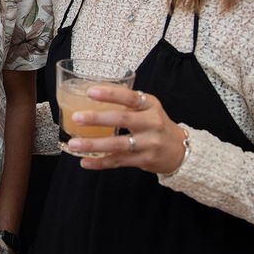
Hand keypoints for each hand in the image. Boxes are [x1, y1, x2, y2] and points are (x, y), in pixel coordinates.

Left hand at [65, 85, 187, 173]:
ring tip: (74, 144)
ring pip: (118, 144)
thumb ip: (127, 101)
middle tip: (76, 118)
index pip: (130, 97)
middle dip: (97, 119)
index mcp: (150, 105)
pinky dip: (100, 163)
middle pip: (122, 119)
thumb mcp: (148, 108)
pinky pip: (119, 161)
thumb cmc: (157, 125)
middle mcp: (151, 123)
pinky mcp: (145, 160)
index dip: (110, 94)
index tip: (90, 92)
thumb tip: (95, 91)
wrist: (179, 150)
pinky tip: (85, 161)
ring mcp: (149, 143)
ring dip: (94, 145)